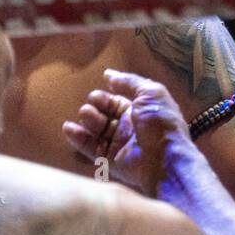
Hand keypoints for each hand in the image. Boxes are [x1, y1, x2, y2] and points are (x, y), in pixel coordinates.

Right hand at [63, 68, 191, 195]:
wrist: (165, 159)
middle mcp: (129, 126)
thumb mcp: (151, 93)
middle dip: (96, 105)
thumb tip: (109, 74)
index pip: (117, 100)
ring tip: (85, 114)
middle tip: (92, 103)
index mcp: (140, 110)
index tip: (99, 90)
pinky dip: (78, 138)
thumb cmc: (161, 123)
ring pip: (96, 129)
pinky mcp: (110, 160)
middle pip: (104, 113)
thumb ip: (129, 82)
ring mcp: (119, 143)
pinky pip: (90, 147)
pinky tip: (68, 128)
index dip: (107, 95)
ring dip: (88, 119)